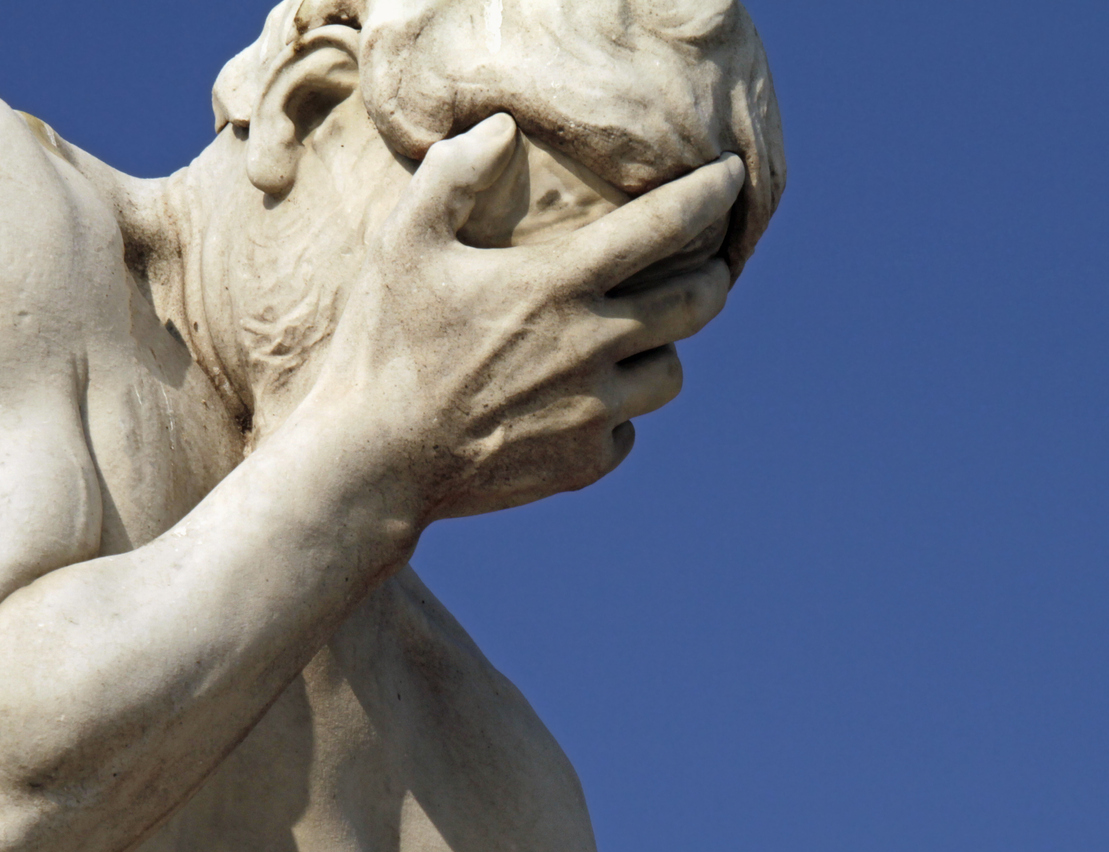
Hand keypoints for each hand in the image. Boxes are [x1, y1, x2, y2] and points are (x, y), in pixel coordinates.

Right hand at [305, 113, 744, 522]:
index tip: (734, 178)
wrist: (375, 464)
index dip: (710, 196)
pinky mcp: (585, 465)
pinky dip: (617, 416)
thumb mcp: (402, 244)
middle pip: (697, 304)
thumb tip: (502, 129)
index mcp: (557, 285)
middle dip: (714, 277)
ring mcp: (593, 412)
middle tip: (709, 266)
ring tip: (637, 341)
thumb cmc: (384, 346)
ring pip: (671, 374)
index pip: (664, 227)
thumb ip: (451, 175)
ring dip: (662, 351)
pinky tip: (582, 404)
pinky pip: (629, 431)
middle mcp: (591, 348)